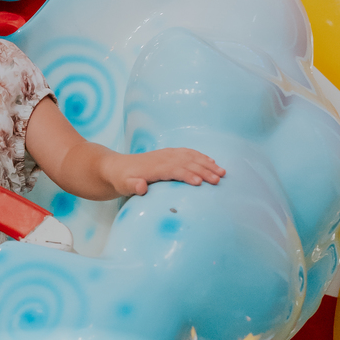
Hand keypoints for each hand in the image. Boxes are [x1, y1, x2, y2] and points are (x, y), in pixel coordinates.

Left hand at [105, 146, 224, 195]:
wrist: (117, 168)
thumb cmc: (121, 180)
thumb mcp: (123, 185)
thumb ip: (132, 186)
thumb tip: (141, 186)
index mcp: (154, 167)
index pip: (174, 170)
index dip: (186, 175)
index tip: (199, 182)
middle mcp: (163, 158)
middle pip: (187, 162)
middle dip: (203, 170)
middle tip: (218, 180)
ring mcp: (167, 154)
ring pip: (191, 157)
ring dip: (207, 163)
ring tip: (222, 172)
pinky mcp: (169, 154)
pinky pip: (188, 153)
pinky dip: (201, 157)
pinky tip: (212, 162)